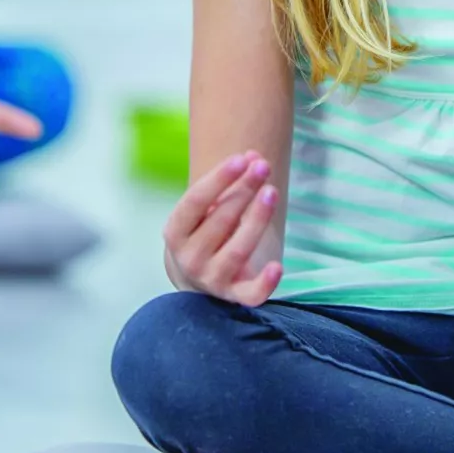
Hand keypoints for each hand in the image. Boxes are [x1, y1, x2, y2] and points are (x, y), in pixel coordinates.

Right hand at [164, 151, 282, 306]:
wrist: (200, 277)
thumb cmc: (206, 231)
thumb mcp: (208, 207)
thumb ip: (229, 182)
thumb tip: (253, 156)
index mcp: (175, 232)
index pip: (195, 201)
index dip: (219, 179)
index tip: (242, 159)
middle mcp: (189, 259)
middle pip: (220, 221)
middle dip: (244, 191)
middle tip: (264, 167)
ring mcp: (211, 279)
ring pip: (237, 251)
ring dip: (256, 220)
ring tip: (271, 192)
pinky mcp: (234, 296)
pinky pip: (250, 295)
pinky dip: (264, 284)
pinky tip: (277, 267)